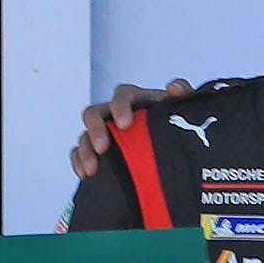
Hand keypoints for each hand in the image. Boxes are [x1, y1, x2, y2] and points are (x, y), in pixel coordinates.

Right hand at [72, 79, 192, 176]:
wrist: (174, 150)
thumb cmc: (173, 124)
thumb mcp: (183, 110)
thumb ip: (185, 95)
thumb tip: (173, 88)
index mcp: (134, 101)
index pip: (121, 95)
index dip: (119, 106)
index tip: (125, 123)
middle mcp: (114, 114)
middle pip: (94, 114)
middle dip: (96, 129)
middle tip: (103, 147)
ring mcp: (104, 132)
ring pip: (85, 135)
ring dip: (85, 150)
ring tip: (92, 168)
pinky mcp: (97, 151)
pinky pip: (79, 152)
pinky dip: (79, 161)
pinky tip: (85, 174)